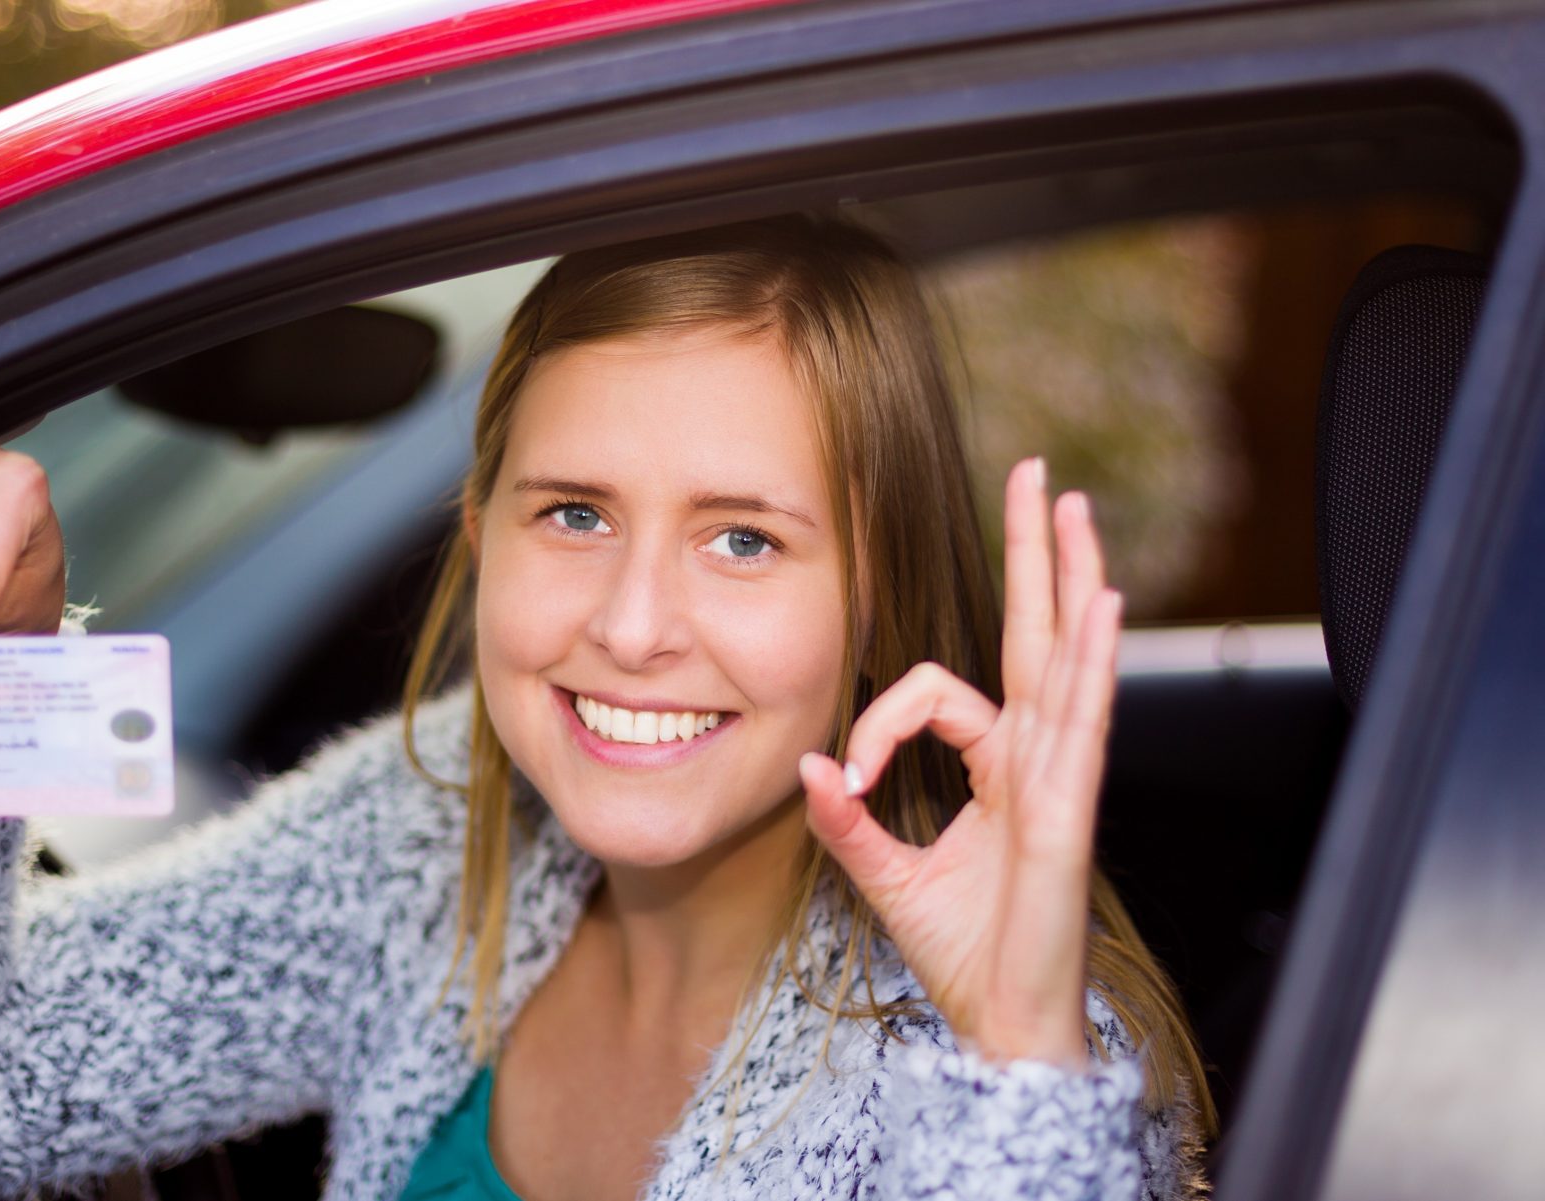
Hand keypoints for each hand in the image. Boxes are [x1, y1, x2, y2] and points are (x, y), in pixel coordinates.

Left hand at [798, 457, 1120, 1068]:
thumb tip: (809, 767)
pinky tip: (1102, 602)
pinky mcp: (1067, 809)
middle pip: (1037, 634)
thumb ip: (848, 820)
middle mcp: (1036, 760)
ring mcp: (1059, 779)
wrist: (1001, 1021)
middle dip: (1037, 554)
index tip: (850, 771)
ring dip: (1070, 578)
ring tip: (1072, 508)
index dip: (883, 718)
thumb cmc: (963, 952)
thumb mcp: (886, 873)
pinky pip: (1082, 722)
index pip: (941, 693)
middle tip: (1040, 476)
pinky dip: (1093, 661)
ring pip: (1067, 659)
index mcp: (998, 768)